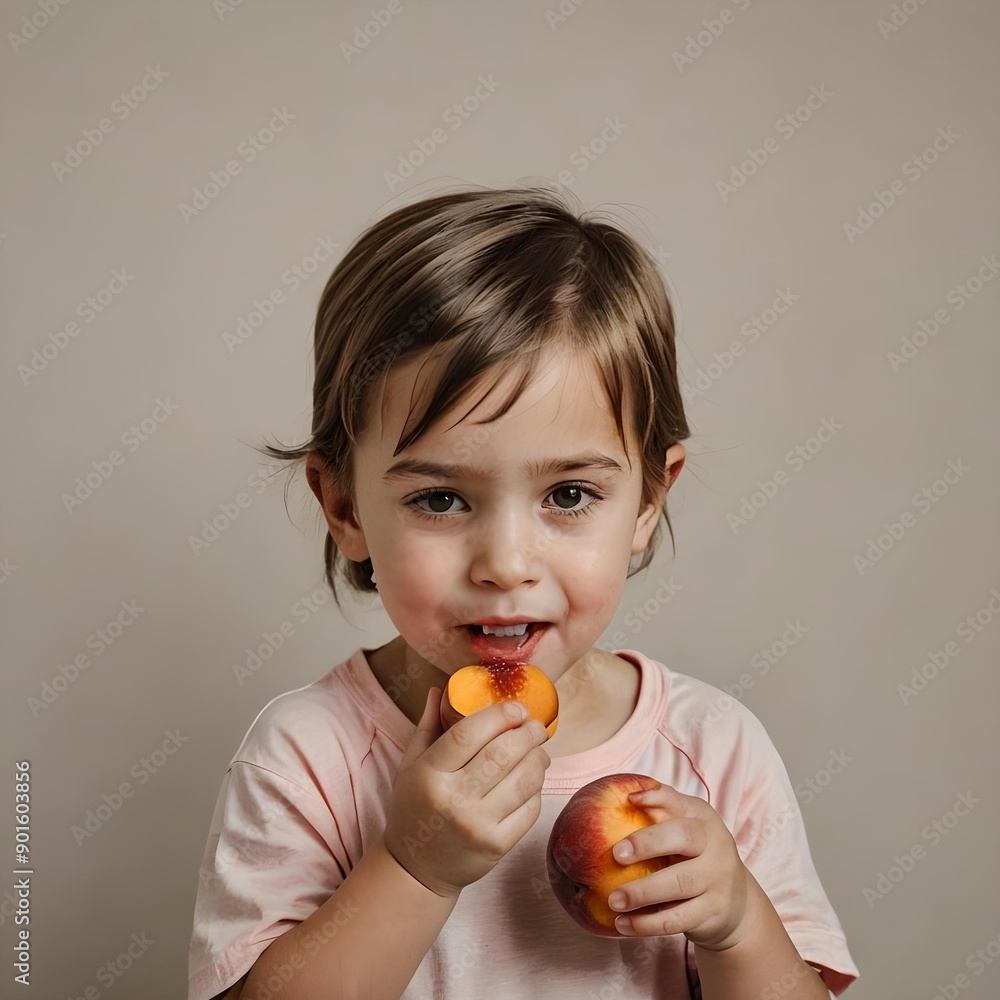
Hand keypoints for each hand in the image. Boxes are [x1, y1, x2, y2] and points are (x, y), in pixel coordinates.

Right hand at [382, 686, 550, 898]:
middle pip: (503, 754)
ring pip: (524, 780)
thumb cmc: (415, 808)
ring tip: (537, 750)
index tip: (516, 707)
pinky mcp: (498, 845)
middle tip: (535, 725)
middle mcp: (454, 800)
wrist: (417, 868)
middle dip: (528, 733)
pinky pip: (530, 807)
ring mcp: (478, 825)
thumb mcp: (411, 765)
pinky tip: (530, 780)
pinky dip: (537, 788)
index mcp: (429, 774)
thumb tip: (442, 688)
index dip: (498, 715)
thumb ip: (428, 725)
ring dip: (539, 758)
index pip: (468, 733)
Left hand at [606, 780, 755, 950]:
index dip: (655, 798)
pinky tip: (622, 924)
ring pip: (679, 884)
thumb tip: (629, 794)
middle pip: (683, 838)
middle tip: (616, 854)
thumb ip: (663, 807)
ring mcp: (717, 881)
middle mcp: (715, 846)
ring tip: (613, 900)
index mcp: (704, 820)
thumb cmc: (696, 854)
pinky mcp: (712, 913)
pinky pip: (677, 919)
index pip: (680, 802)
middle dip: (647, 843)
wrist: (737, 902)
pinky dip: (647, 923)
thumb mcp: (687, 827)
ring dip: (642, 893)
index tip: (630, 799)